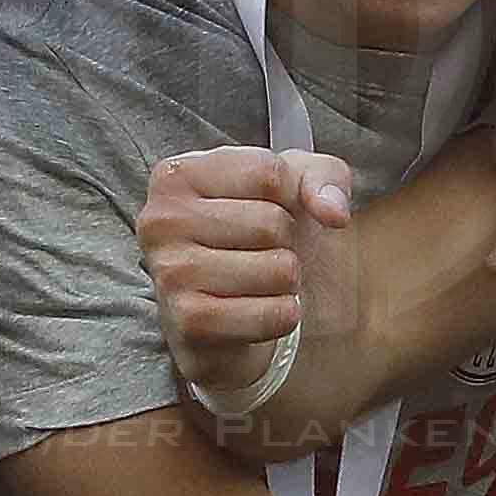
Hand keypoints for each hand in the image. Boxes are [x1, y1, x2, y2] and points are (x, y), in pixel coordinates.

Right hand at [139, 142, 353, 426]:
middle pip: (272, 223)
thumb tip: (333, 213)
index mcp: (177, 174)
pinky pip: (273, 315)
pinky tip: (258, 309)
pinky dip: (283, 315)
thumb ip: (325, 178)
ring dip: (286, 281)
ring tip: (258, 281)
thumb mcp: (296, 187)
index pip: (268, 173)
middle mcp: (161, 219)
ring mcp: (170, 273)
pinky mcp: (190, 322)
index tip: (268, 209)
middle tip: (260, 252)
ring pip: (278, 270)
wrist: (232, 310)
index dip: (291, 196)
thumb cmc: (258, 233)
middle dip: (287, 242)